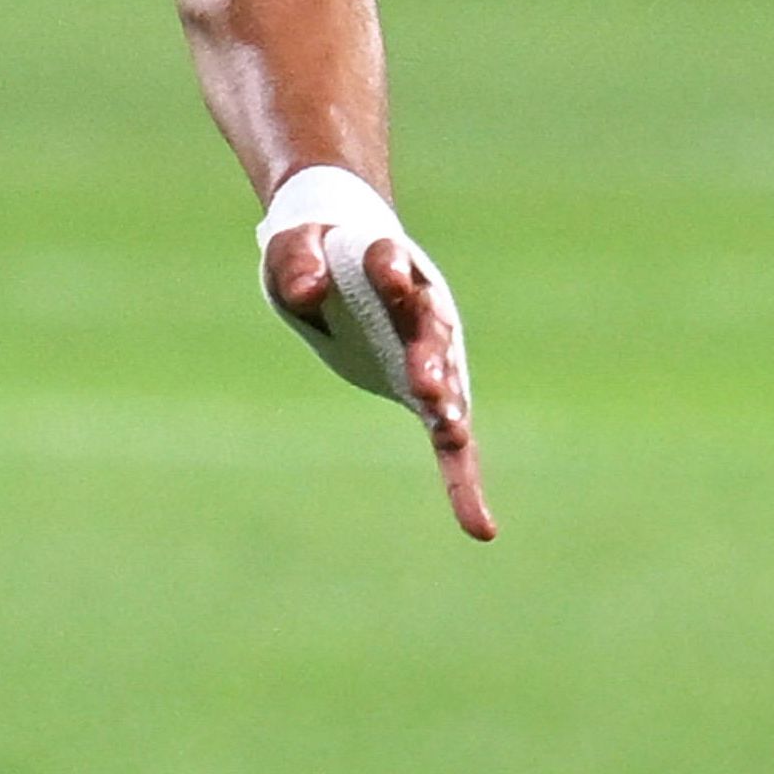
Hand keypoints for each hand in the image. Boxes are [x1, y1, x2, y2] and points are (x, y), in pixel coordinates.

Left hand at [266, 214, 495, 541]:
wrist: (342, 258)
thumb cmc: (315, 249)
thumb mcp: (295, 247)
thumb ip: (299, 262)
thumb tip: (305, 293)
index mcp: (386, 261)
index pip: (390, 263)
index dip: (391, 270)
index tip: (389, 276)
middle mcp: (422, 308)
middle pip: (432, 332)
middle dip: (431, 359)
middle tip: (428, 387)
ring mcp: (431, 351)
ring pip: (446, 381)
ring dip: (447, 407)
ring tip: (448, 430)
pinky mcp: (426, 390)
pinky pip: (450, 441)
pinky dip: (462, 480)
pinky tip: (478, 526)